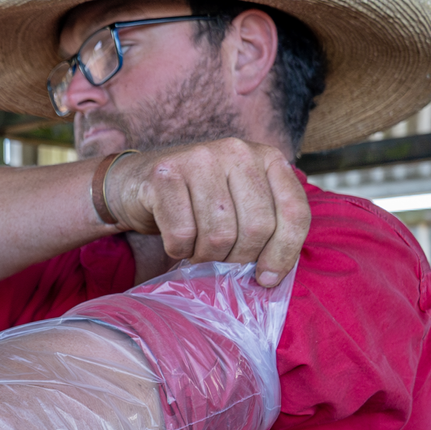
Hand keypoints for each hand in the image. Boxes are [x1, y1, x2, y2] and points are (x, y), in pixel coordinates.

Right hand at [102, 139, 308, 286]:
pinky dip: (179, 250)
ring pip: (219, 234)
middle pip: (256, 227)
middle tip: (222, 261)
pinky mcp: (165, 174)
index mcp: (267, 157)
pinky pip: (182, 233)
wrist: (136, 181)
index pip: (294, 212)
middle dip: (238, 258)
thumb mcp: (241, 203)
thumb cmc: (196, 200)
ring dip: (207, 256)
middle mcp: (237, 151)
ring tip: (198, 250)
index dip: (284, 253)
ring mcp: (200, 158)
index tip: (267, 279)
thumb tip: (272, 276)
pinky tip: (177, 242)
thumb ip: (266, 225)